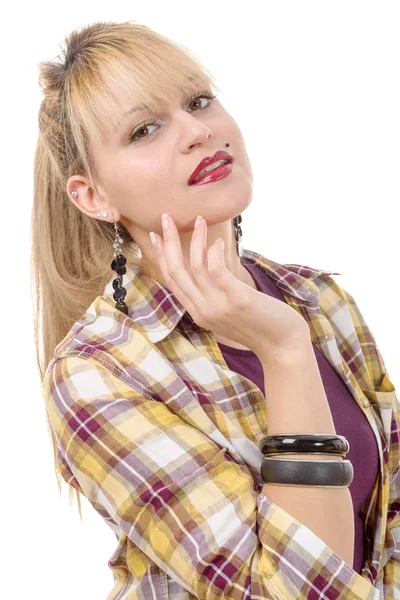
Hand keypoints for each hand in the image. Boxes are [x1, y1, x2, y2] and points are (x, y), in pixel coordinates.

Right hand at [149, 214, 309, 361]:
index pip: (171, 280)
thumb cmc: (260, 324)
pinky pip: (216, 270)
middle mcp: (202, 310)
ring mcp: (217, 306)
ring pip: (194, 266)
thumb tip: (209, 265)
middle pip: (175, 271)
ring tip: (200, 219)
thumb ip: (214, 294)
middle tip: (166, 218)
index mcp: (197, 312)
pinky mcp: (236, 300)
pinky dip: (213, 251)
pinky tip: (219, 241)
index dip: (161, 255)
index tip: (156, 235)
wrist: (282, 346)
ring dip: (195, 239)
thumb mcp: (228, 310)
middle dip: (169, 242)